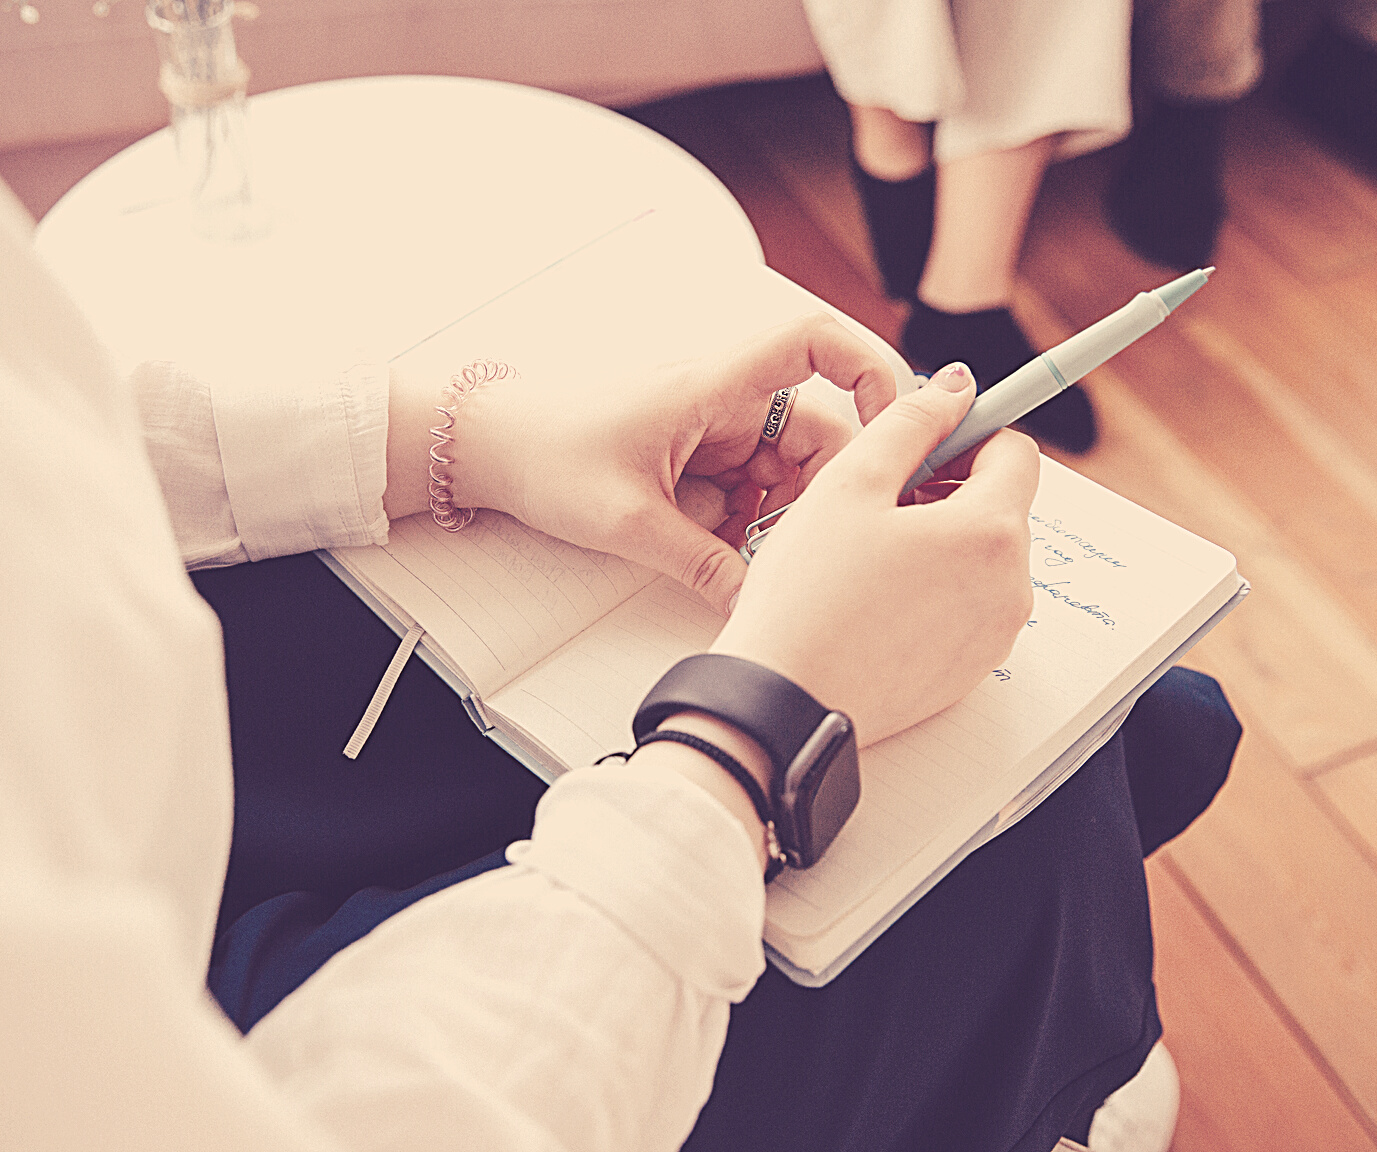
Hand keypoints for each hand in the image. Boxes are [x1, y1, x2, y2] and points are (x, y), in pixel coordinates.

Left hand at [387, 314, 897, 612]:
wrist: (484, 446)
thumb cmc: (545, 455)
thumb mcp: (629, 523)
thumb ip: (704, 565)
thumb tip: (758, 602)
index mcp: (712, 384)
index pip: (814, 342)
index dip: (869, 368)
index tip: (893, 424)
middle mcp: (720, 395)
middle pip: (813, 426)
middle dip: (815, 488)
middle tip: (791, 542)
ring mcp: (707, 424)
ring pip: (781, 464)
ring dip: (775, 510)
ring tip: (738, 550)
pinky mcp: (692, 452)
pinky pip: (745, 482)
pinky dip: (743, 517)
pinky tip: (714, 546)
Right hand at [711, 363, 1039, 746]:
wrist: (785, 701)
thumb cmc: (808, 596)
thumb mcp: (850, 483)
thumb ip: (910, 422)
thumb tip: (954, 388)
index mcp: (991, 532)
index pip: (1015, 451)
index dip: (966, 433)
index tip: (923, 440)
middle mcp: (1010, 587)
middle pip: (1000, 507)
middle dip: (948, 489)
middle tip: (878, 499)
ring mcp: (993, 636)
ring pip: (981, 559)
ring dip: (939, 540)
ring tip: (868, 553)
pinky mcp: (968, 672)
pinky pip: (965, 608)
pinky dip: (932, 590)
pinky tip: (874, 598)